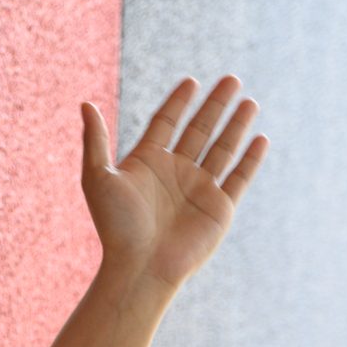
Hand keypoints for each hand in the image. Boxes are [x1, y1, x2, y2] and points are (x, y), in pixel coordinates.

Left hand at [80, 76, 269, 294]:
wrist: (140, 266)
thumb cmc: (116, 225)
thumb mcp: (98, 178)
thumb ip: (95, 140)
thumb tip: (85, 103)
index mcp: (146, 163)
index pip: (166, 123)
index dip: (178, 102)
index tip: (191, 81)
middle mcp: (174, 173)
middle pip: (198, 130)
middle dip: (215, 105)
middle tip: (231, 80)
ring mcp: (198, 189)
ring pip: (222, 149)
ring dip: (236, 125)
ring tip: (249, 101)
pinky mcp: (219, 207)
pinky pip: (238, 177)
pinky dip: (250, 159)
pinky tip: (260, 139)